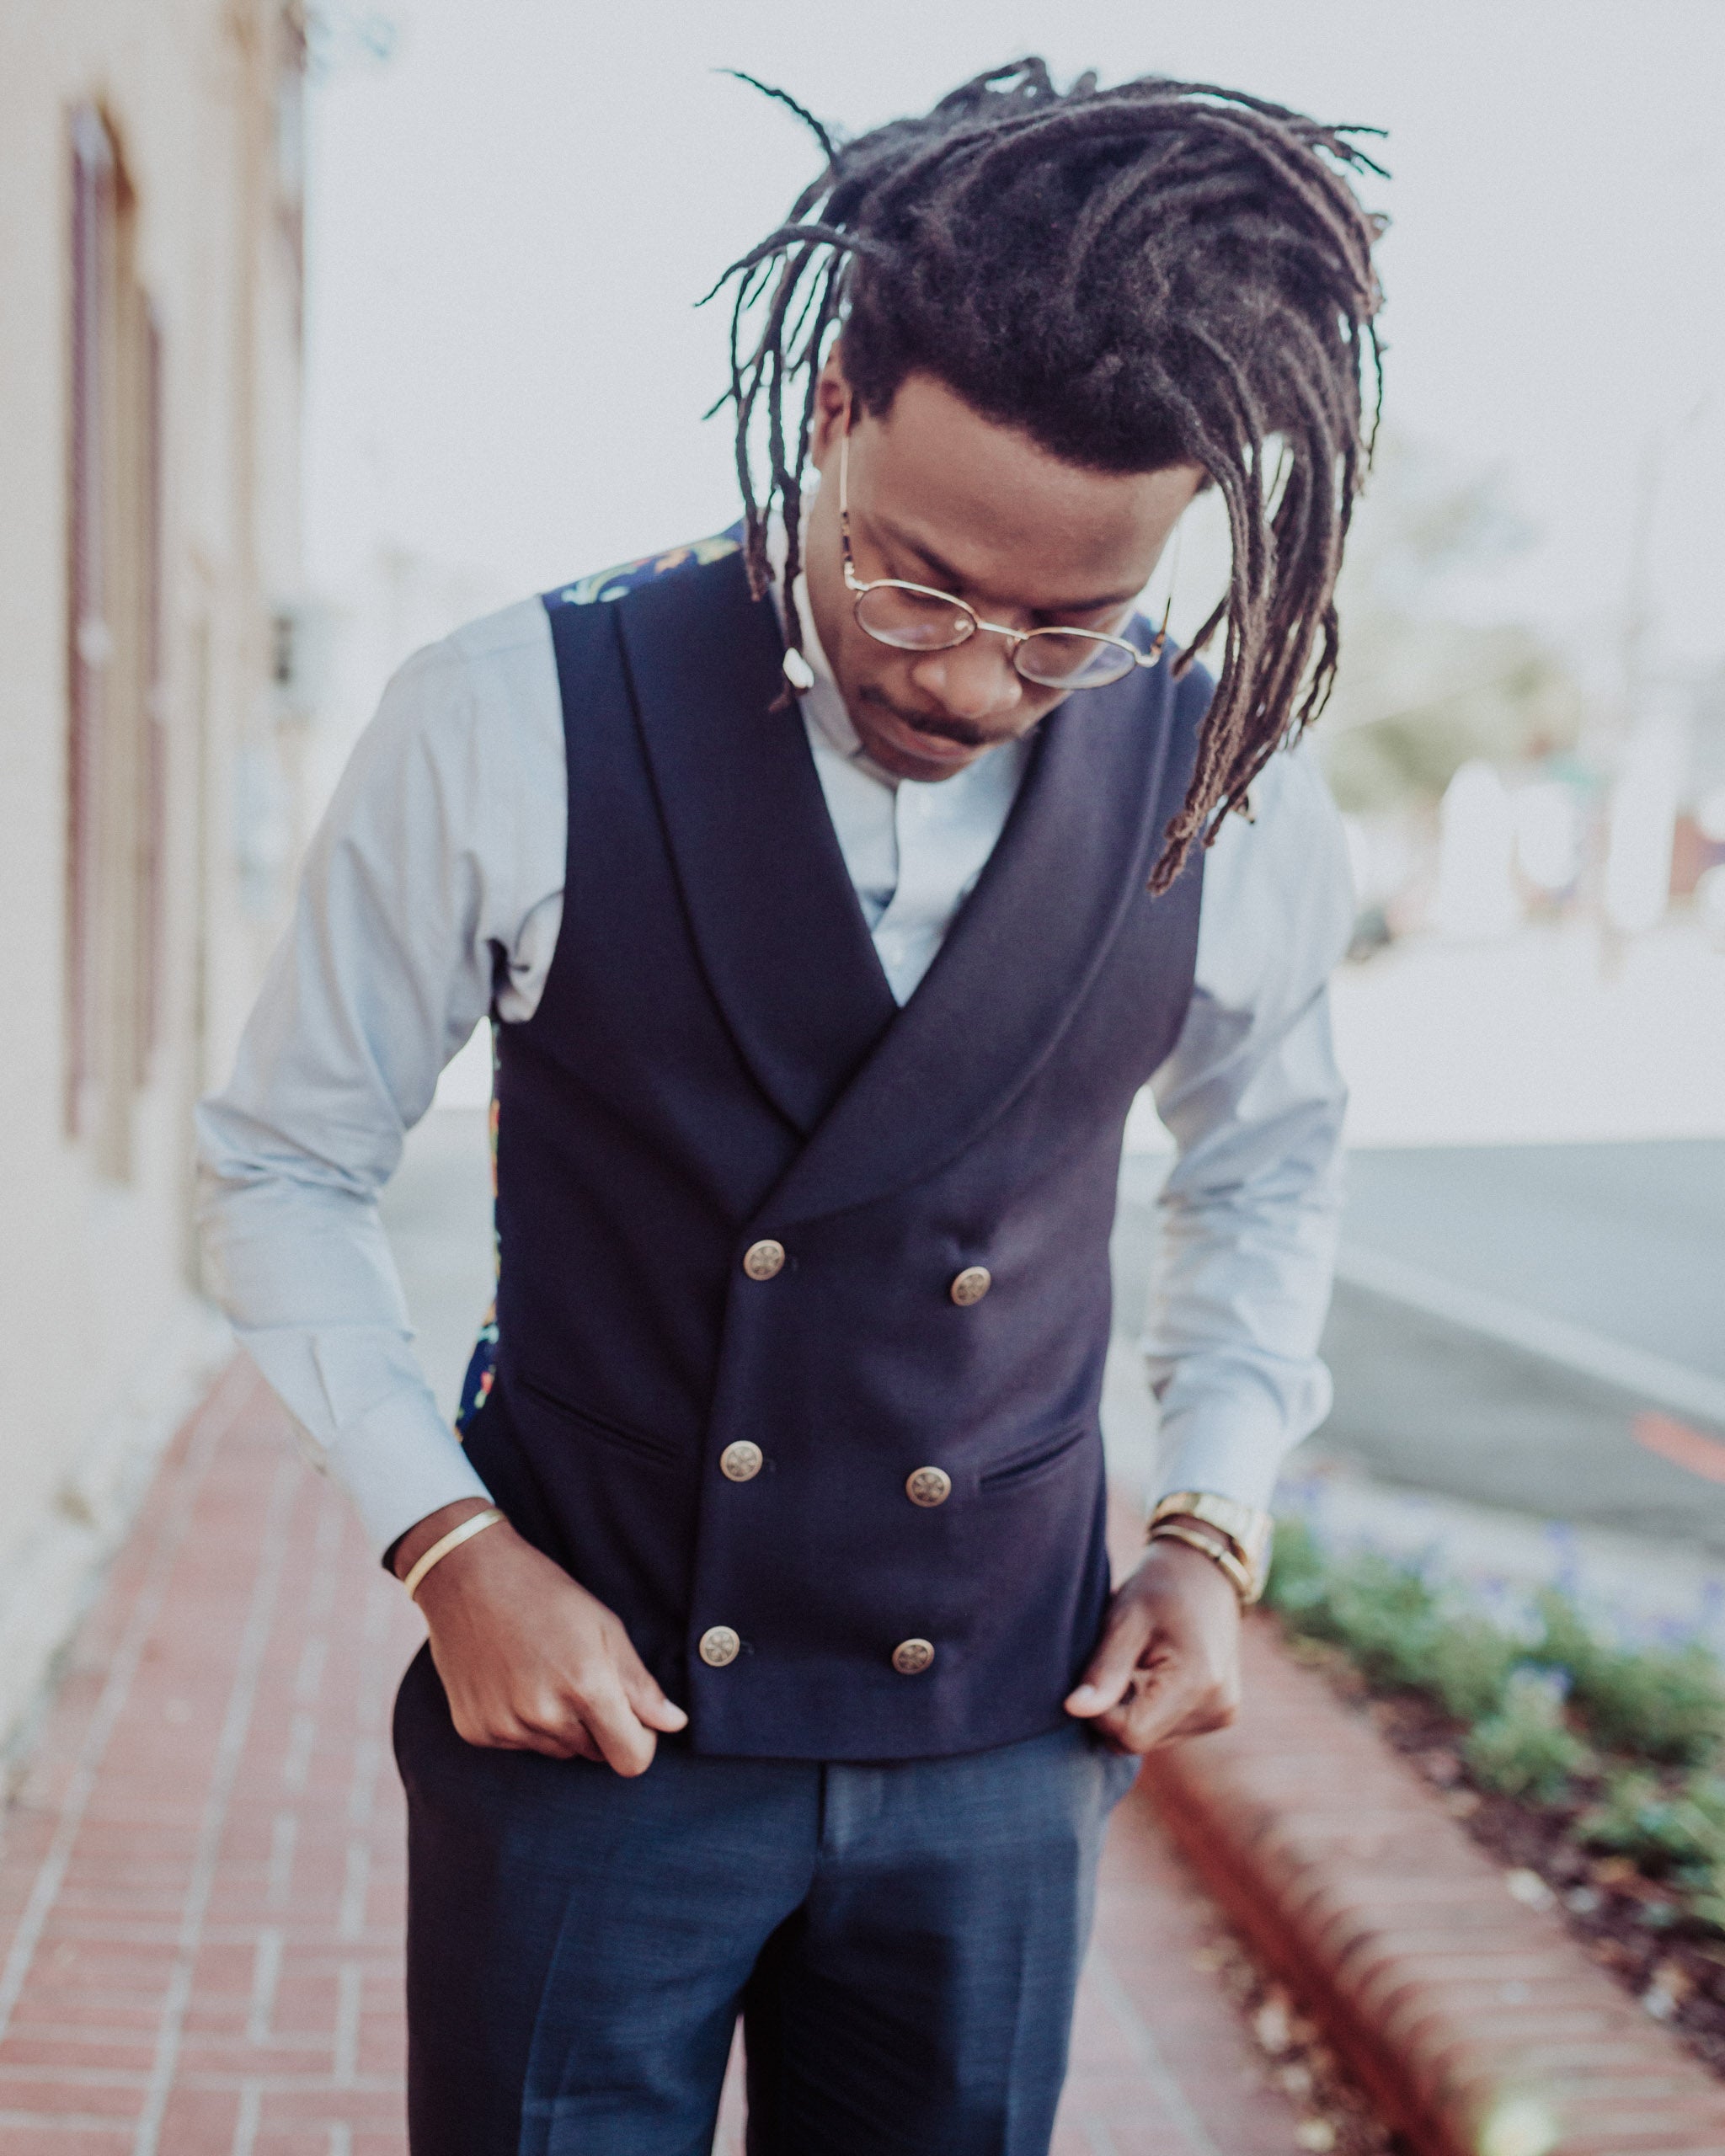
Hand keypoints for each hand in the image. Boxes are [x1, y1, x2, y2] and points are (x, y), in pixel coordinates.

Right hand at [391, 1501, 686, 1774]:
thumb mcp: (605, 1628)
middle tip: (579, 1677)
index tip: (634, 1719)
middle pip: (595, 1754)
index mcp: (586, 1686)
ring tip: (543, 1672)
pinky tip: (512, 1680)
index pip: (632, 1759)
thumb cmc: (546, 1595)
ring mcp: (506, 1726)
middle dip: (599, 1726)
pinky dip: (523, 1722)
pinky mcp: (477, 1731)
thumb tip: (674, 1724)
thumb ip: (640, 1684)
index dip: (640, 1741)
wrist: (467, 1577)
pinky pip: (520, 1744)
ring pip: (558, 1750)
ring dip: (561, 1724)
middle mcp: (545, 1715)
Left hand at [1063, 1531, 1241, 1753]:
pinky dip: (1151, 1711)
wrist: (1204, 1572)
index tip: (1095, 1674)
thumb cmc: (1159, 1588)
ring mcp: (1223, 1714)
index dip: (1101, 1712)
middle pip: (1141, 1741)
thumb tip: (1073, 1710)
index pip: (1131, 1734)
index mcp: (1197, 1682)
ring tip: (1134, 1665)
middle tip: (1112, 1665)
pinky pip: (1169, 1731)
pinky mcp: (1221, 1715)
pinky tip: (1151, 1676)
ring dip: (1132, 1711)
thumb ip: (1103, 1670)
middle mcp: (1217, 1707)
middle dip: (1114, 1712)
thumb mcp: (1124, 1619)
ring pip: (1152, 1739)